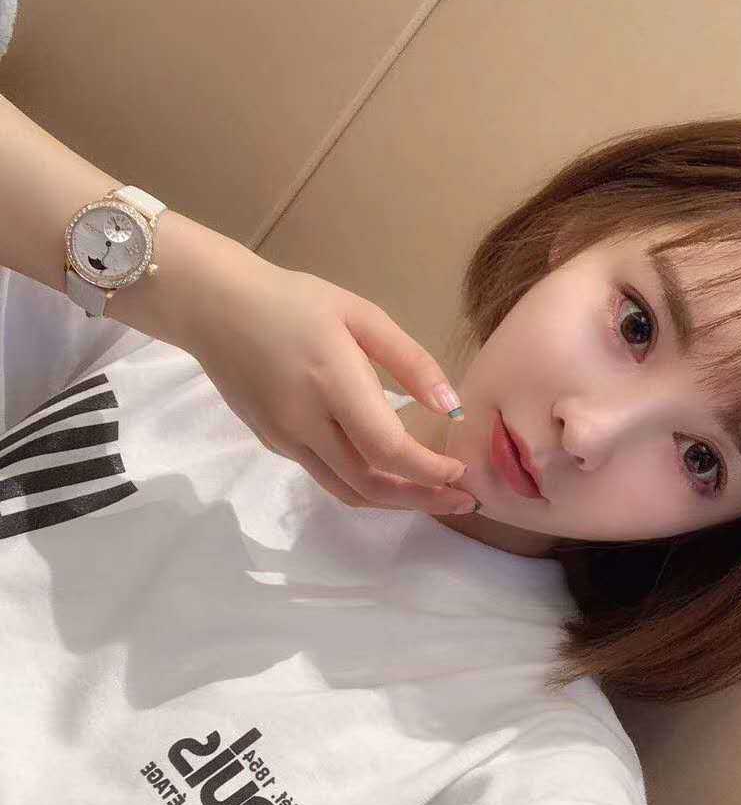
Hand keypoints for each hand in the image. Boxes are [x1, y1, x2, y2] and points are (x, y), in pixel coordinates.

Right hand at [178, 257, 477, 513]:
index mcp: (332, 382)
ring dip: (394, 502)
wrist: (213, 307)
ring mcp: (286, 440)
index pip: (387, 448)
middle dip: (422, 500)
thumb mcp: (360, 314)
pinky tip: (391, 473)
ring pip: (347, 491)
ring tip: (434, 497)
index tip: (462, 472)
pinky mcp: (275, 445)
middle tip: (462, 500)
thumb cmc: (294, 301)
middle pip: (370, 485)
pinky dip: (366, 485)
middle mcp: (306, 422)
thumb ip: (410, 361)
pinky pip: (327, 477)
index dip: (429, 471)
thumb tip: (451, 406)